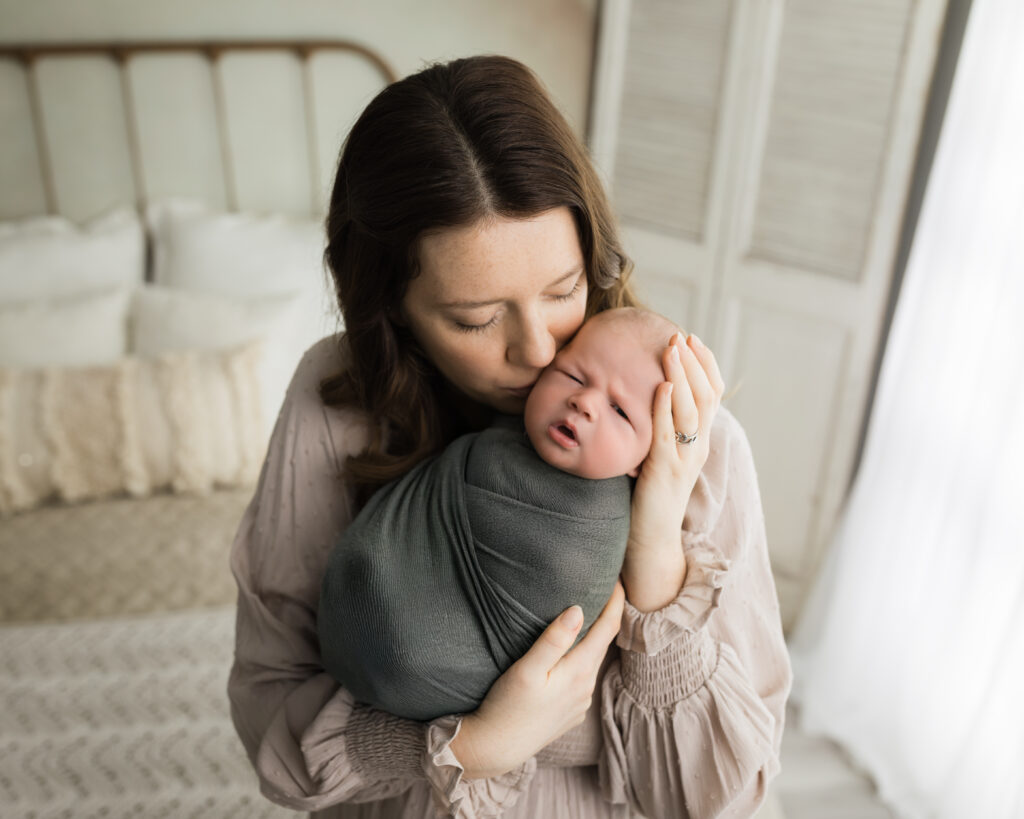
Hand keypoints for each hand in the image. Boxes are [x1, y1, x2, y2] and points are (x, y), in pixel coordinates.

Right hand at [449, 581, 624, 778]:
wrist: (496, 749)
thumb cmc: (506, 706)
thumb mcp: (526, 669)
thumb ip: (553, 640)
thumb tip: (578, 610)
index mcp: (579, 672)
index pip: (608, 628)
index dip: (615, 601)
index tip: (616, 579)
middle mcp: (586, 688)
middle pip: (603, 643)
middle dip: (607, 615)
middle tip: (604, 588)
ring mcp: (580, 703)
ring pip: (592, 661)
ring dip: (593, 639)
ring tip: (587, 615)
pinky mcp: (571, 713)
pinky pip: (582, 678)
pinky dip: (581, 660)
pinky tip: (569, 654)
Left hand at [624, 333, 724, 610]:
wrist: (652, 539)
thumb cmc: (650, 496)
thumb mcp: (659, 455)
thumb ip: (662, 429)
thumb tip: (651, 396)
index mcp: (699, 441)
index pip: (712, 394)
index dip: (705, 365)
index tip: (691, 339)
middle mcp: (698, 447)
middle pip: (706, 396)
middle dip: (694, 363)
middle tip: (681, 337)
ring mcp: (685, 459)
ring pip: (692, 410)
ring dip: (682, 376)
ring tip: (673, 350)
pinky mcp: (666, 472)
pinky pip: (669, 434)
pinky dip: (666, 407)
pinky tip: (662, 386)